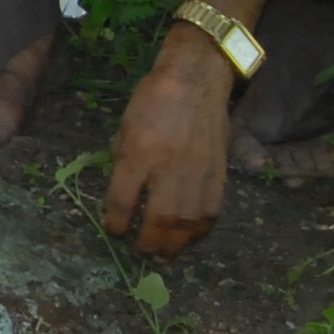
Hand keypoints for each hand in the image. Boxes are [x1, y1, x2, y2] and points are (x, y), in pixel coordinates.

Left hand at [102, 34, 234, 255]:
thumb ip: (124, 162)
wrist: (196, 80)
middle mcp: (168, 168)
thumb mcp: (125, 128)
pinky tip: (190, 236)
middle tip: (141, 252)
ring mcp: (197, 173)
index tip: (114, 231)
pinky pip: (210, 212)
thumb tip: (124, 195)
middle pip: (158, 221)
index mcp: (138, 154)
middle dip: (147, 243)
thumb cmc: (153, 99)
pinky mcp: (218, 174)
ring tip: (164, 254)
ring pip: (187, 224)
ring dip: (174, 245)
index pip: (122, 201)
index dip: (115, 223)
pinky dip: (200, 230)